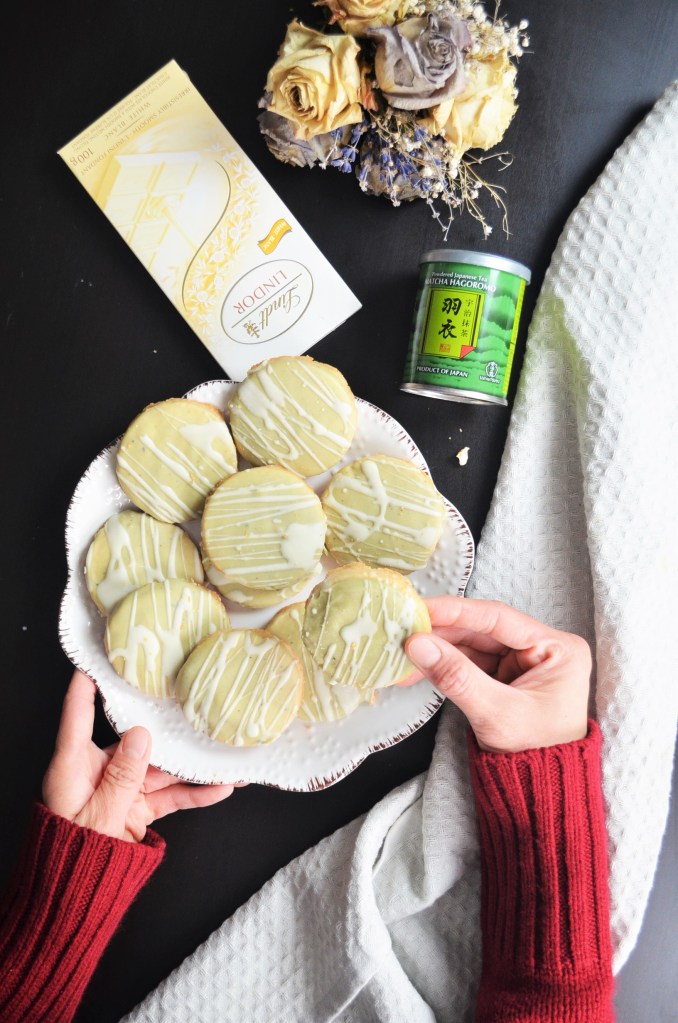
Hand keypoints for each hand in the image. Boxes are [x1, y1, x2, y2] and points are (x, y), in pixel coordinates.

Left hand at [43, 670, 235, 841]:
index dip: (85, 687)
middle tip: (192, 707)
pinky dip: (193, 793)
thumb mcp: (99, 816)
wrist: (75, 902)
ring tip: (225, 757)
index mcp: (74, 767)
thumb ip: (122, 777)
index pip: (78, 717)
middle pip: (134, 742)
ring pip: (160, 770)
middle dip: (168, 731)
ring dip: (192, 767)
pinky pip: (168, 797)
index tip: (94, 660)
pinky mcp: (136, 812)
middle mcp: (98, 773)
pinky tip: (220, 788)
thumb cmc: (72, 858)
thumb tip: (140, 734)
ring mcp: (120, 792)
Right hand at [403, 596, 590, 752]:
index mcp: (558, 649)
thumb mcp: (495, 714)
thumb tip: (417, 643)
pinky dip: (444, 665)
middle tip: (404, 630)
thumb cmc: (535, 756)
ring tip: (403, 654)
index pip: (500, 619)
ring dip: (437, 649)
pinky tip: (418, 668)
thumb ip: (456, 676)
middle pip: (483, 631)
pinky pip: (469, 663)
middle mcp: (543, 649)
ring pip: (472, 646)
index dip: (457, 612)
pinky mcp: (506, 678)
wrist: (542, 794)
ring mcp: (523, 663)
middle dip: (441, 633)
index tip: (423, 608)